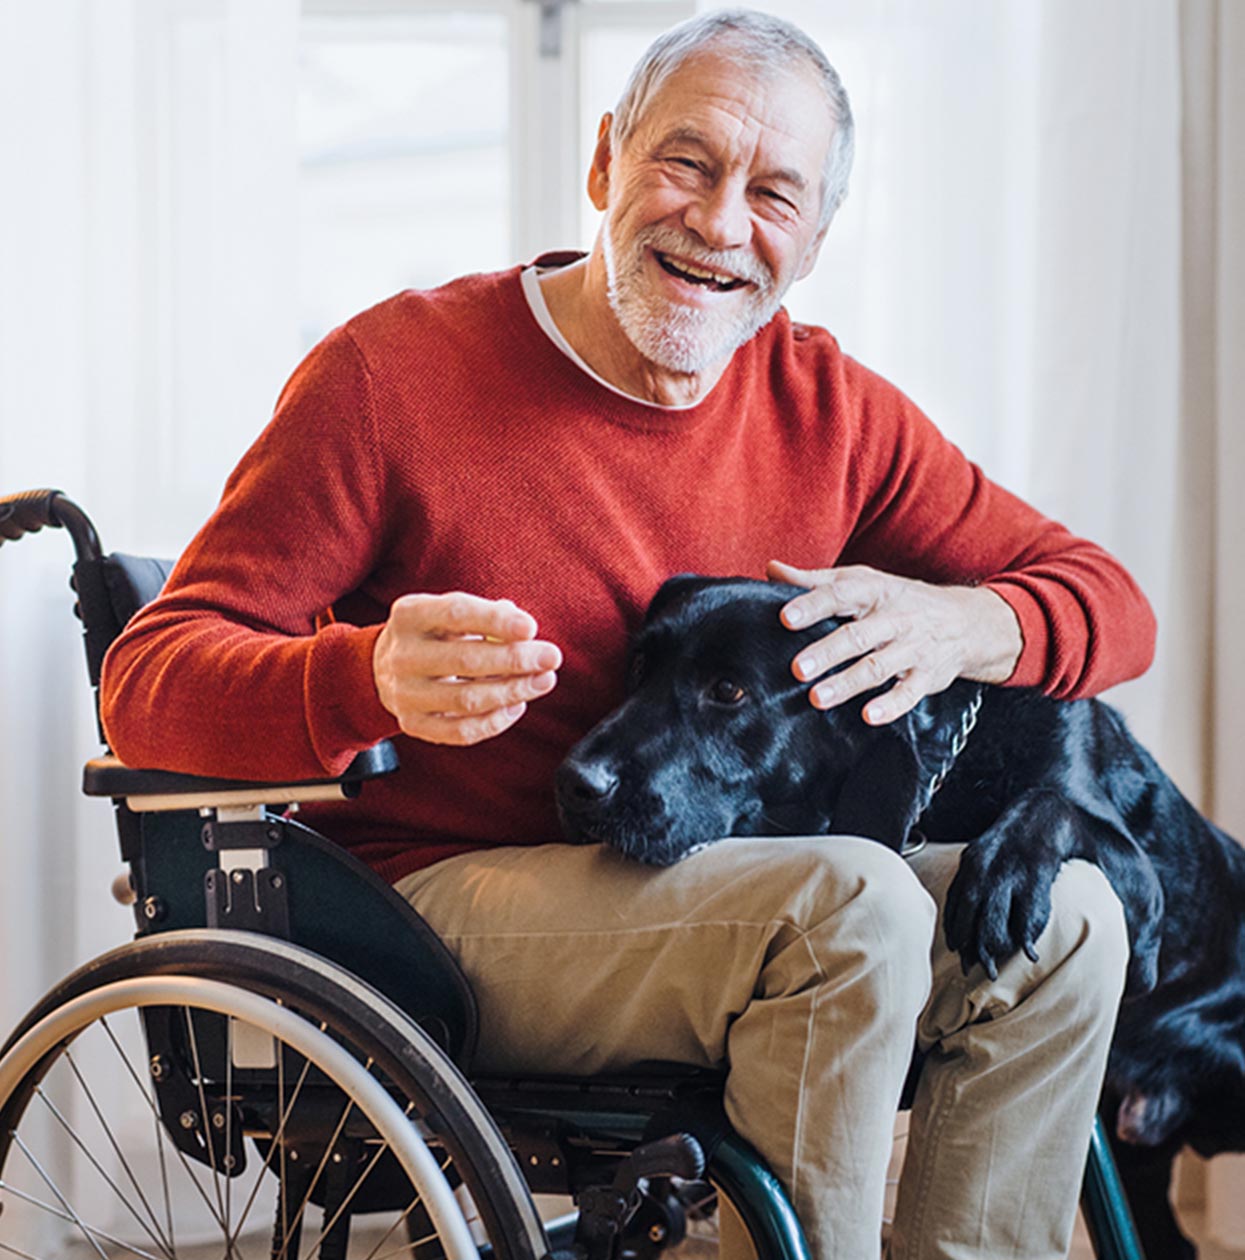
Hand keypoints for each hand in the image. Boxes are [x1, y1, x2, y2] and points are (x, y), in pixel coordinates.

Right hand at [373, 592, 561, 745]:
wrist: (387, 666)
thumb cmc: (436, 633)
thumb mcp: (452, 612)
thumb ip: (489, 615)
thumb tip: (525, 630)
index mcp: (410, 615)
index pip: (456, 614)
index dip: (496, 621)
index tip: (532, 628)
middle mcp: (402, 655)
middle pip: (465, 660)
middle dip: (516, 660)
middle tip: (552, 657)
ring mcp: (404, 694)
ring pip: (467, 700)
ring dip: (513, 691)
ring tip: (544, 681)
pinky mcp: (412, 724)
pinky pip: (461, 731)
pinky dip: (495, 721)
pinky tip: (517, 705)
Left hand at [766, 560, 1021, 723]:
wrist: (964, 622)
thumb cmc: (898, 600)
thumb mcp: (862, 582)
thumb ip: (815, 581)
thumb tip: (772, 569)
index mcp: (874, 591)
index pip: (840, 594)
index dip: (812, 605)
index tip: (785, 617)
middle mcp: (894, 618)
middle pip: (857, 635)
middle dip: (827, 652)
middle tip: (797, 669)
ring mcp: (912, 648)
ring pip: (878, 666)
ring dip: (848, 683)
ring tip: (817, 698)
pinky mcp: (926, 676)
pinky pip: (909, 692)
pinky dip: (891, 705)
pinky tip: (869, 716)